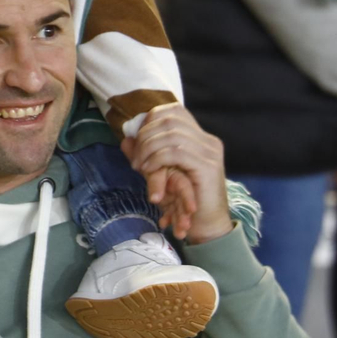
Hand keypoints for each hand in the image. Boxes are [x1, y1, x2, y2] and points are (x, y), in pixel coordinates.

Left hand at [122, 104, 232, 243]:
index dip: (151, 119)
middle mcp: (208, 141)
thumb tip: (125, 139)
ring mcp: (210, 152)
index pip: (175, 111)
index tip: (136, 138)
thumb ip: (145, 155)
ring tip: (139, 165)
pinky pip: (177, 152)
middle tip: (135, 156)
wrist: (208, 226)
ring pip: (172, 135)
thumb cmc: (185, 202)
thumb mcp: (160, 174)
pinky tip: (148, 169)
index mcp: (201, 138)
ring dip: (148, 147)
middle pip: (171, 119)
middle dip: (146, 134)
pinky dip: (157, 158)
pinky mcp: (207, 167)